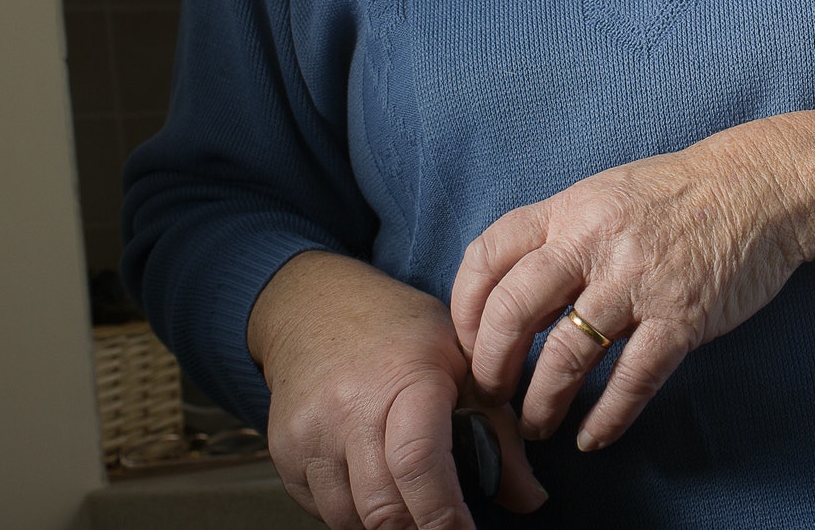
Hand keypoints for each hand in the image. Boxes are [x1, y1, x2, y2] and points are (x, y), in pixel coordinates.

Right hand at [247, 251, 547, 529]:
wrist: (314, 307)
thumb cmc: (399, 332)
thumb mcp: (463, 363)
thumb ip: (500, 433)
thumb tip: (529, 499)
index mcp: (404, 380)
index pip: (418, 464)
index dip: (443, 515)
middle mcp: (349, 409)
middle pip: (382, 507)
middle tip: (444, 526)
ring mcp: (309, 434)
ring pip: (350, 517)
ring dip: (387, 523)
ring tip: (410, 499)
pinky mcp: (284, 453)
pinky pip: (322, 509)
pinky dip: (354, 511)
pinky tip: (374, 484)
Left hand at [450, 128, 809, 453]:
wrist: (762, 187)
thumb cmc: (681, 194)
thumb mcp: (607, 196)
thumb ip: (560, 237)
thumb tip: (512, 299)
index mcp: (569, 209)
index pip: (488, 256)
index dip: (463, 308)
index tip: (465, 341)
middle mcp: (595, 242)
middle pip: (513, 311)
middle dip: (492, 366)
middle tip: (492, 395)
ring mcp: (638, 281)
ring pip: (567, 356)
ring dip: (543, 403)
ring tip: (536, 426)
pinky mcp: (682, 316)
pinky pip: (631, 379)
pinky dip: (606, 417)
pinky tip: (592, 437)